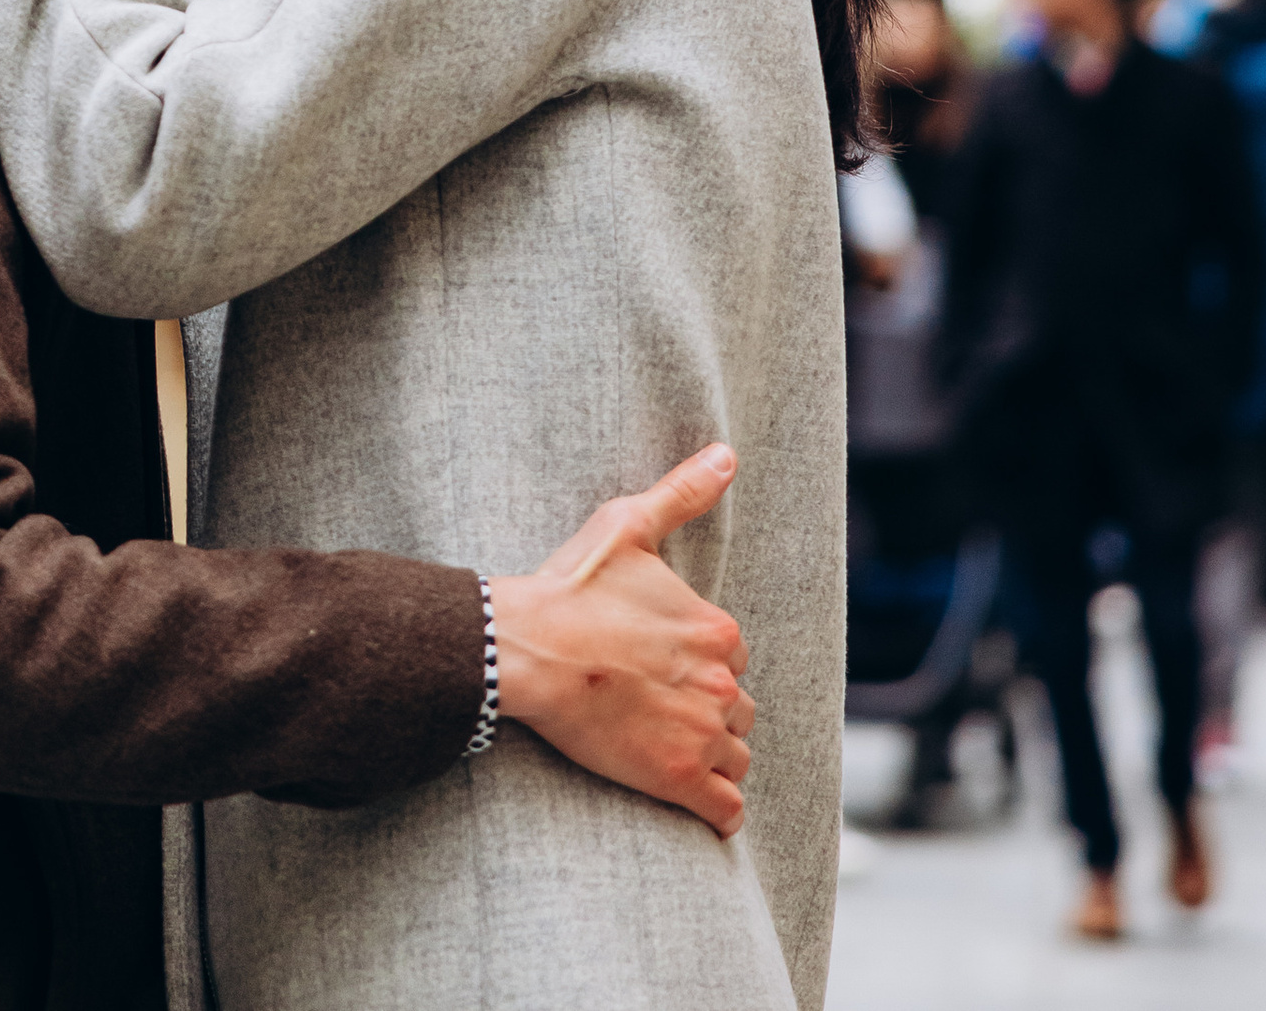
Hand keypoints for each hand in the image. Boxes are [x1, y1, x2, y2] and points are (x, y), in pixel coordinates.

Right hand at [488, 444, 752, 836]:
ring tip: (669, 745)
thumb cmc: (572, 587)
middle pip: (739, 707)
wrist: (525, 649)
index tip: (662, 661)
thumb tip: (727, 455)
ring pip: (737, 757)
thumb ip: (683, 493)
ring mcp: (702, 734)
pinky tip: (693, 797)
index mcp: (716, 628)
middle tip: (660, 704)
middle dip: (710, 707)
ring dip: (713, 754)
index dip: (701, 659)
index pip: (733, 655)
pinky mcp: (678, 779)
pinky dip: (717, 809)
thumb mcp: (628, 526)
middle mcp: (720, 683)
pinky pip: (726, 811)